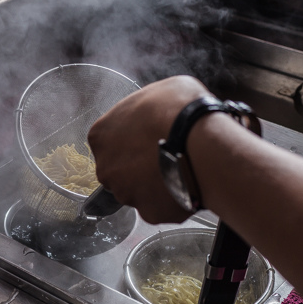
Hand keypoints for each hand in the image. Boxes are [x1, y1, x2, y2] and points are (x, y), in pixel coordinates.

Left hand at [88, 76, 213, 223]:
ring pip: (139, 191)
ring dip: (155, 183)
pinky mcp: (149, 213)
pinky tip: (187, 184)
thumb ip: (146, 108)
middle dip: (139, 166)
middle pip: (120, 170)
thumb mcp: (159, 90)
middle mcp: (107, 168)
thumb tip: (157, 111)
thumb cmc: (179, 112)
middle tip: (165, 155)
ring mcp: (126, 193)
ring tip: (180, 169)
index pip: (109, 141)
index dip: (132, 139)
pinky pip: (160, 207)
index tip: (148, 137)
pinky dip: (172, 199)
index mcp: (101, 135)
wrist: (201, 143)